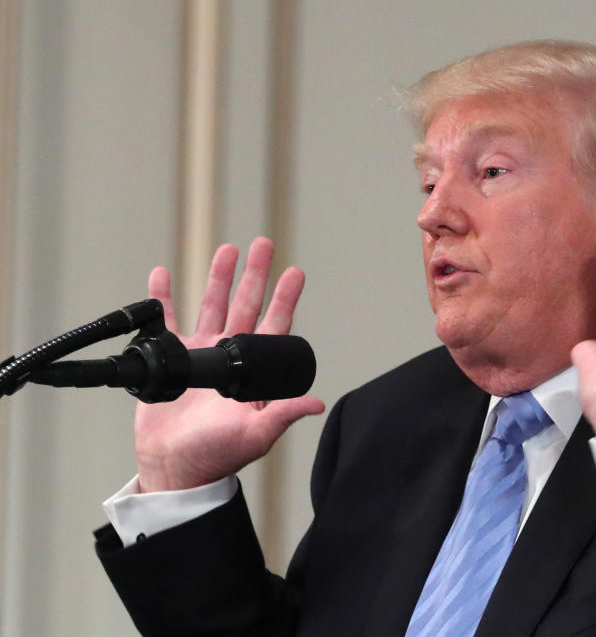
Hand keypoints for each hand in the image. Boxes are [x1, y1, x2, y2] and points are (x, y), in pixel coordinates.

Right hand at [134, 237, 325, 491]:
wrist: (175, 468)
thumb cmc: (217, 456)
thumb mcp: (256, 435)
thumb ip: (283, 415)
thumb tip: (316, 403)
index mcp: (253, 371)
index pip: (274, 327)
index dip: (285, 300)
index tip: (295, 272)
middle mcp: (229, 357)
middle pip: (246, 305)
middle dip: (255, 275)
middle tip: (264, 244)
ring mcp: (200, 356)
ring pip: (211, 305)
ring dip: (218, 277)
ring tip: (227, 249)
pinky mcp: (170, 360)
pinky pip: (164, 322)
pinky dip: (162, 297)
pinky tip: (163, 274)